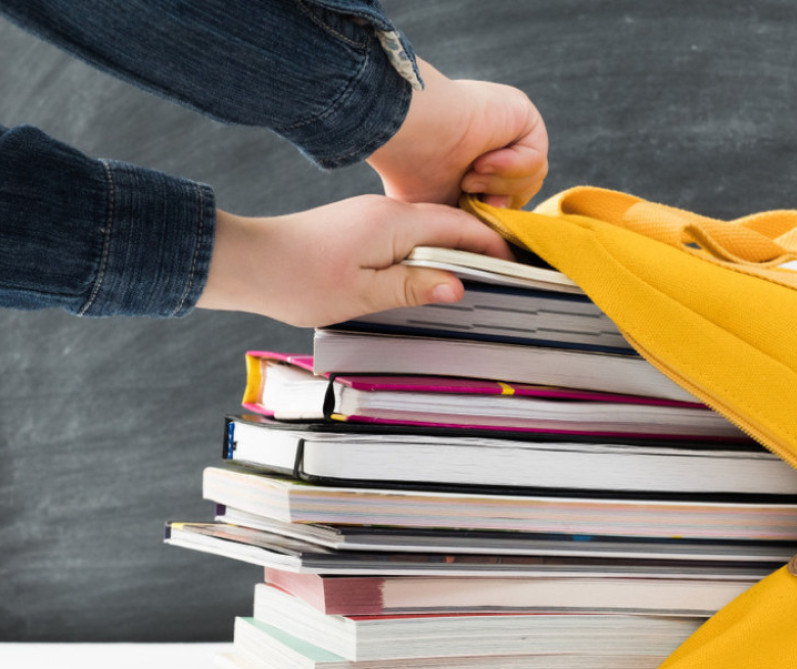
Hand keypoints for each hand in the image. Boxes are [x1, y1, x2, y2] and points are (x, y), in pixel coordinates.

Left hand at [196, 195, 512, 326]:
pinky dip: (424, 251)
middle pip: (447, 224)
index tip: (513, 265)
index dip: (490, 245)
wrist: (247, 262)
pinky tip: (423, 273)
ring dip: (449, 250)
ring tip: (468, 278)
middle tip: (500, 275)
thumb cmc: (298, 280)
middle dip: (476, 247)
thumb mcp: (363, 294)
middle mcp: (386, 212)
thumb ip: (413, 288)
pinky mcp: (358, 224)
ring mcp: (370, 215)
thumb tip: (456, 287)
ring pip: (426, 228)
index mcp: (394, 223)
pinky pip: (405, 234)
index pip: (459, 226)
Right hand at [367, 60, 547, 208]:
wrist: (407, 134)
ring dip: (499, 185)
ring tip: (469, 178)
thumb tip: (492, 247)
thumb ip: (468, 223)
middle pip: (524, 190)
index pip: (506, 199)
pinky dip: (511, 168)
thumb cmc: (409, 171)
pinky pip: (536, 158)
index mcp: (476, 161)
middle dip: (500, 203)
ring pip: (532, 177)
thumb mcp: (441, 209)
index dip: (494, 215)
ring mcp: (510, 128)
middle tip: (471, 199)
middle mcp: (495, 142)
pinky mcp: (523, 115)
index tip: (475, 224)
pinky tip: (482, 161)